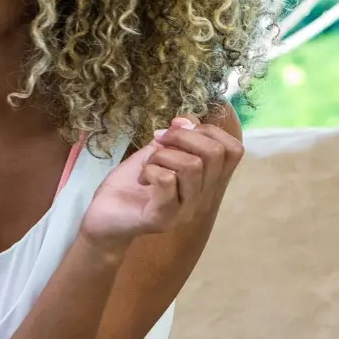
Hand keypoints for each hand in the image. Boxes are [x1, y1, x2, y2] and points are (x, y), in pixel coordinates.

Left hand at [80, 115, 243, 250]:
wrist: (104, 216)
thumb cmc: (132, 184)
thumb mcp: (156, 152)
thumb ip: (175, 137)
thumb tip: (187, 121)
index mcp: (207, 182)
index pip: (234, 150)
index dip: (209, 130)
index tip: (178, 129)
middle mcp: (203, 198)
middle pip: (216, 153)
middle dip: (184, 137)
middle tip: (159, 142)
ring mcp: (185, 210)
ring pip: (192, 166)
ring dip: (163, 155)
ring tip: (149, 164)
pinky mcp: (164, 218)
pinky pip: (167, 180)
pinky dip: (151, 169)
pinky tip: (143, 178)